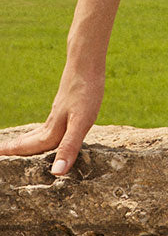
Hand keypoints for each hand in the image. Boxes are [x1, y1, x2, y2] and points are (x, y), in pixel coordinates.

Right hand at [0, 61, 104, 176]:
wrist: (86, 62)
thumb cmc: (86, 92)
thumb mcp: (81, 122)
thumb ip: (69, 147)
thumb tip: (56, 173)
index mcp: (53, 130)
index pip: (29, 148)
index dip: (14, 154)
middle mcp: (52, 122)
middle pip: (30, 140)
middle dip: (15, 149)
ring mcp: (59, 112)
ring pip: (38, 132)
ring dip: (26, 141)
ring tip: (16, 146)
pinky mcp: (67, 104)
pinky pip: (50, 123)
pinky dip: (42, 131)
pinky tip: (48, 128)